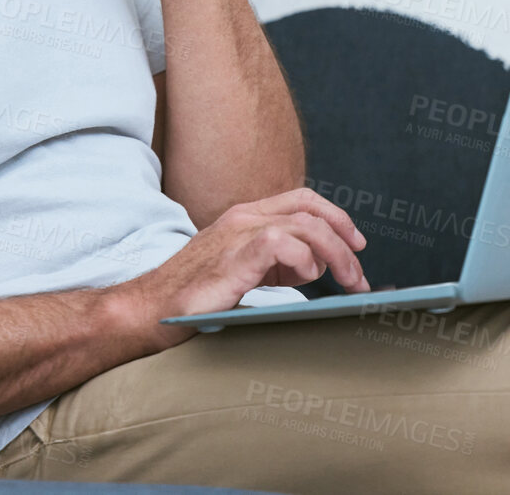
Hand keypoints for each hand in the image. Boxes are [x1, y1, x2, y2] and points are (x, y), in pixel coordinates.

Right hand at [110, 188, 370, 350]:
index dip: (336, 217)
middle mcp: (243, 217)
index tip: (357, 244)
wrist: (150, 310)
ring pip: (305, 225)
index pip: (302, 199)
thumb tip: (319, 265)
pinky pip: (281, 243)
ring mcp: (237, 234)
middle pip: (311, 209)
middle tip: (359, 275)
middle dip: (345, 240)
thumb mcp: (243, 269)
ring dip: (336, 254)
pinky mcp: (234, 257)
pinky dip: (303, 259)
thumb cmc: (194, 296)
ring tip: (346, 283)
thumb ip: (275, 261)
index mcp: (245, 216)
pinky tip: (306, 279)